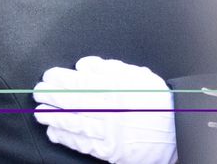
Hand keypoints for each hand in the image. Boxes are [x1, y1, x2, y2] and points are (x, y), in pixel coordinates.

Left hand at [33, 56, 177, 163]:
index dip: (58, 79)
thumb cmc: (156, 101)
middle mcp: (108, 112)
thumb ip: (107, 69)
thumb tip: (83, 66)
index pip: (77, 82)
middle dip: (50, 97)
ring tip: (40, 113)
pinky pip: (84, 145)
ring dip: (53, 118)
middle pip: (70, 103)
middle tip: (37, 93)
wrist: (179, 130)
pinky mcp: (111, 151)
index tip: (47, 77)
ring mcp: (109, 133)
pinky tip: (54, 134)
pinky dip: (67, 139)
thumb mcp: (135, 75)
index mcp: (113, 90)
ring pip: (73, 124)